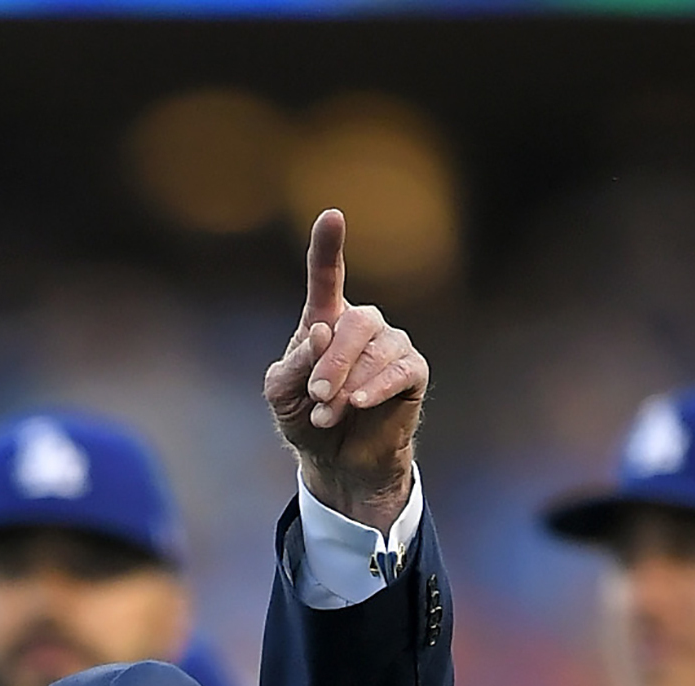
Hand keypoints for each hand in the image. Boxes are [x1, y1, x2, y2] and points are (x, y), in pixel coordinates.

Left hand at [264, 209, 428, 533]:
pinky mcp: (412, 370)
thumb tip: (322, 332)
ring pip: (373, 350)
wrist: (337, 460)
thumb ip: (294, 363)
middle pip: (352, 323)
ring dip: (346, 385)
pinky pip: (399, 370)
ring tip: (328, 413)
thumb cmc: (306, 417)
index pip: (326, 275)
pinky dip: (376, 387)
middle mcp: (361, 324)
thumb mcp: (282, 394)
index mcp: (325, 319)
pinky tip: (359, 404)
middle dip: (331, 362)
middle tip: (316, 395)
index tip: (332, 216)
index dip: (328, 246)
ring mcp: (390, 344)